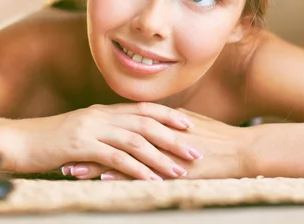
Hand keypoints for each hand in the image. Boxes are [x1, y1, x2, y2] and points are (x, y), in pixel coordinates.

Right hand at [12, 103, 203, 179]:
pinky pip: (115, 157)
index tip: (189, 124)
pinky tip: (151, 179)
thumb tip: (124, 141)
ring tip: (180, 170)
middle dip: (173, 137)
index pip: (142, 109)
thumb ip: (102, 133)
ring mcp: (91, 128)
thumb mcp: (80, 132)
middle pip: (145, 123)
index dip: (168, 115)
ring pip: (135, 140)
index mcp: (103, 111)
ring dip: (160, 156)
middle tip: (196, 150)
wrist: (18, 141)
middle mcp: (101, 115)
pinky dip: (136, 168)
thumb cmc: (49, 141)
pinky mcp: (81, 145)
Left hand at [63, 109, 251, 179]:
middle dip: (86, 148)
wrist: (243, 150)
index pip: (117, 128)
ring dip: (96, 164)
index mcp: (157, 124)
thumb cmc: (218, 138)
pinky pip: (144, 173)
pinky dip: (122, 176)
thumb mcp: (189, 124)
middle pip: (113, 141)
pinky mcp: (174, 169)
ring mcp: (164, 152)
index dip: (94, 134)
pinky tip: (102, 181)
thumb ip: (166, 122)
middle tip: (60, 154)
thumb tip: (149, 122)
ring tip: (71, 171)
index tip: (72, 139)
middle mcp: (156, 135)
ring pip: (122, 157)